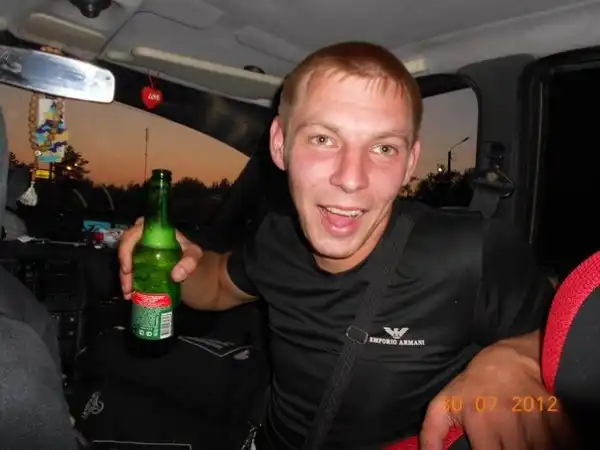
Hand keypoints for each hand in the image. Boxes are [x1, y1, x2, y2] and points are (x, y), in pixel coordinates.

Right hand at [118, 217, 202, 299]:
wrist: (196, 269)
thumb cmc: (192, 257)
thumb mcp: (194, 256)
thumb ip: (190, 261)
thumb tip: (176, 275)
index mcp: (159, 233)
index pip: (138, 229)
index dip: (128, 244)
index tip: (128, 264)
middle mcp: (147, 240)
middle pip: (128, 245)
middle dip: (124, 263)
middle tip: (127, 280)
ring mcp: (143, 253)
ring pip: (127, 260)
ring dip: (125, 277)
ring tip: (128, 293)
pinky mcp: (142, 265)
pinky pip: (130, 271)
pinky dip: (128, 283)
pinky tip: (130, 295)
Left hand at [419, 342, 570, 449]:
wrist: (512, 358)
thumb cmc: (474, 385)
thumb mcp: (444, 404)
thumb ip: (431, 433)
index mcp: (480, 421)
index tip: (490, 449)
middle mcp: (508, 421)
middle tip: (503, 442)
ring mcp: (534, 419)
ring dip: (531, 448)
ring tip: (519, 440)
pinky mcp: (557, 416)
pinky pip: (562, 443)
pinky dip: (553, 443)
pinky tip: (538, 438)